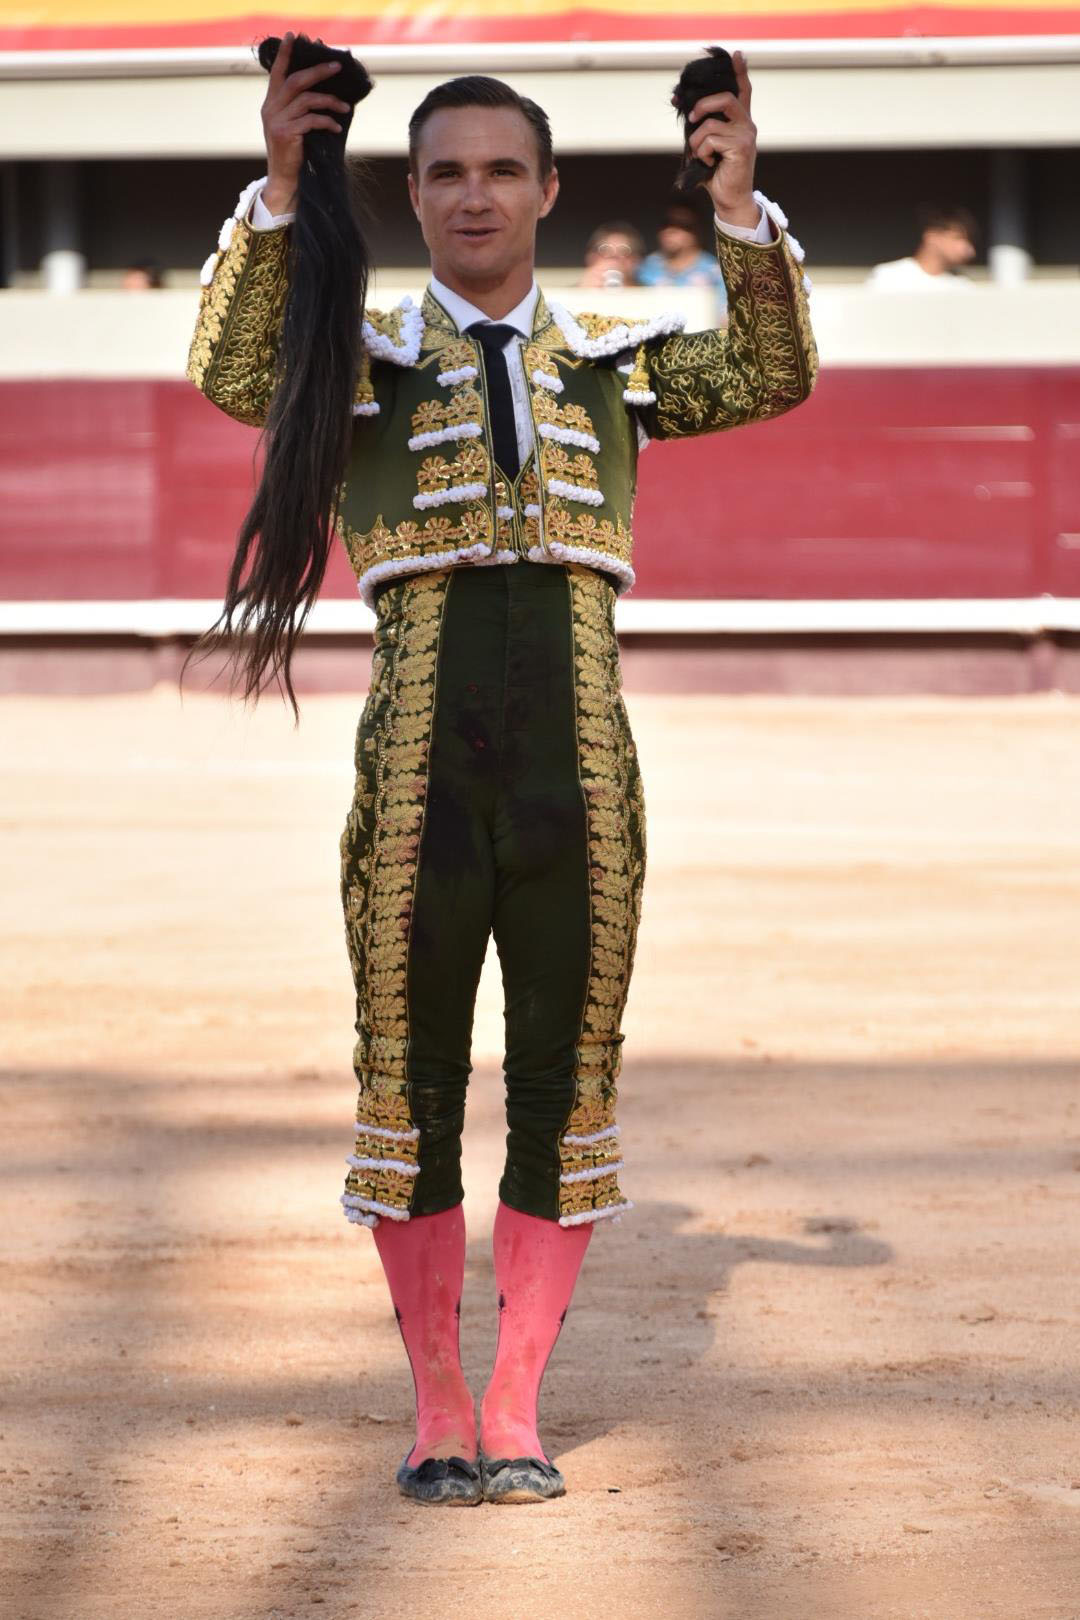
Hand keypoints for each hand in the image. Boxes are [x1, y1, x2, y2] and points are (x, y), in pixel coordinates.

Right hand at [261, 32, 351, 211]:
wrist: (284, 179)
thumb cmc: (294, 152)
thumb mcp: (292, 126)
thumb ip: (299, 107)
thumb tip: (323, 90)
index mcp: (271, 103)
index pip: (277, 72)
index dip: (286, 54)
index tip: (294, 36)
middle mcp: (271, 109)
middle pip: (296, 81)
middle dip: (318, 71)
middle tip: (336, 66)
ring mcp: (277, 121)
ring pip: (307, 100)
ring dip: (330, 101)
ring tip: (345, 107)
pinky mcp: (286, 134)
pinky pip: (311, 120)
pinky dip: (327, 121)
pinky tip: (336, 127)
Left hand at [686, 49, 758, 224]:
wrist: (729, 199)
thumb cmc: (717, 173)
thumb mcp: (707, 145)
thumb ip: (701, 126)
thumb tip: (682, 105)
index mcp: (740, 121)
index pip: (743, 91)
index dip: (740, 72)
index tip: (736, 55)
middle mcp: (747, 125)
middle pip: (725, 98)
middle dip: (702, 106)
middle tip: (692, 117)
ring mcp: (746, 135)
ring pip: (710, 124)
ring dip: (697, 142)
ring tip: (701, 155)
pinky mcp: (741, 147)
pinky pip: (711, 140)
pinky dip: (702, 152)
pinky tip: (709, 163)